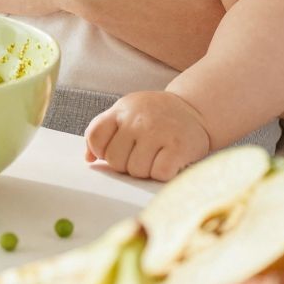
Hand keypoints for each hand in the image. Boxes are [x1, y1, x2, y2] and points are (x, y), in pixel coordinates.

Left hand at [84, 92, 211, 182]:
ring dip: (145, 170)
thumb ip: (104, 132)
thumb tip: (89, 159)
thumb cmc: (155, 117)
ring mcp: (159, 132)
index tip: (116, 149)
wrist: (195, 109)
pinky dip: (163, 173)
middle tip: (142, 153)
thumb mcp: (126, 114)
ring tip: (156, 155)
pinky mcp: (178, 147)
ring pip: (136, 170)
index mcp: (122, 110)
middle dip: (126, 163)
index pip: (95, 137)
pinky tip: (169, 161)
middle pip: (115, 160)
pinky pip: (159, 173)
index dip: (101, 151)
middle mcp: (138, 119)